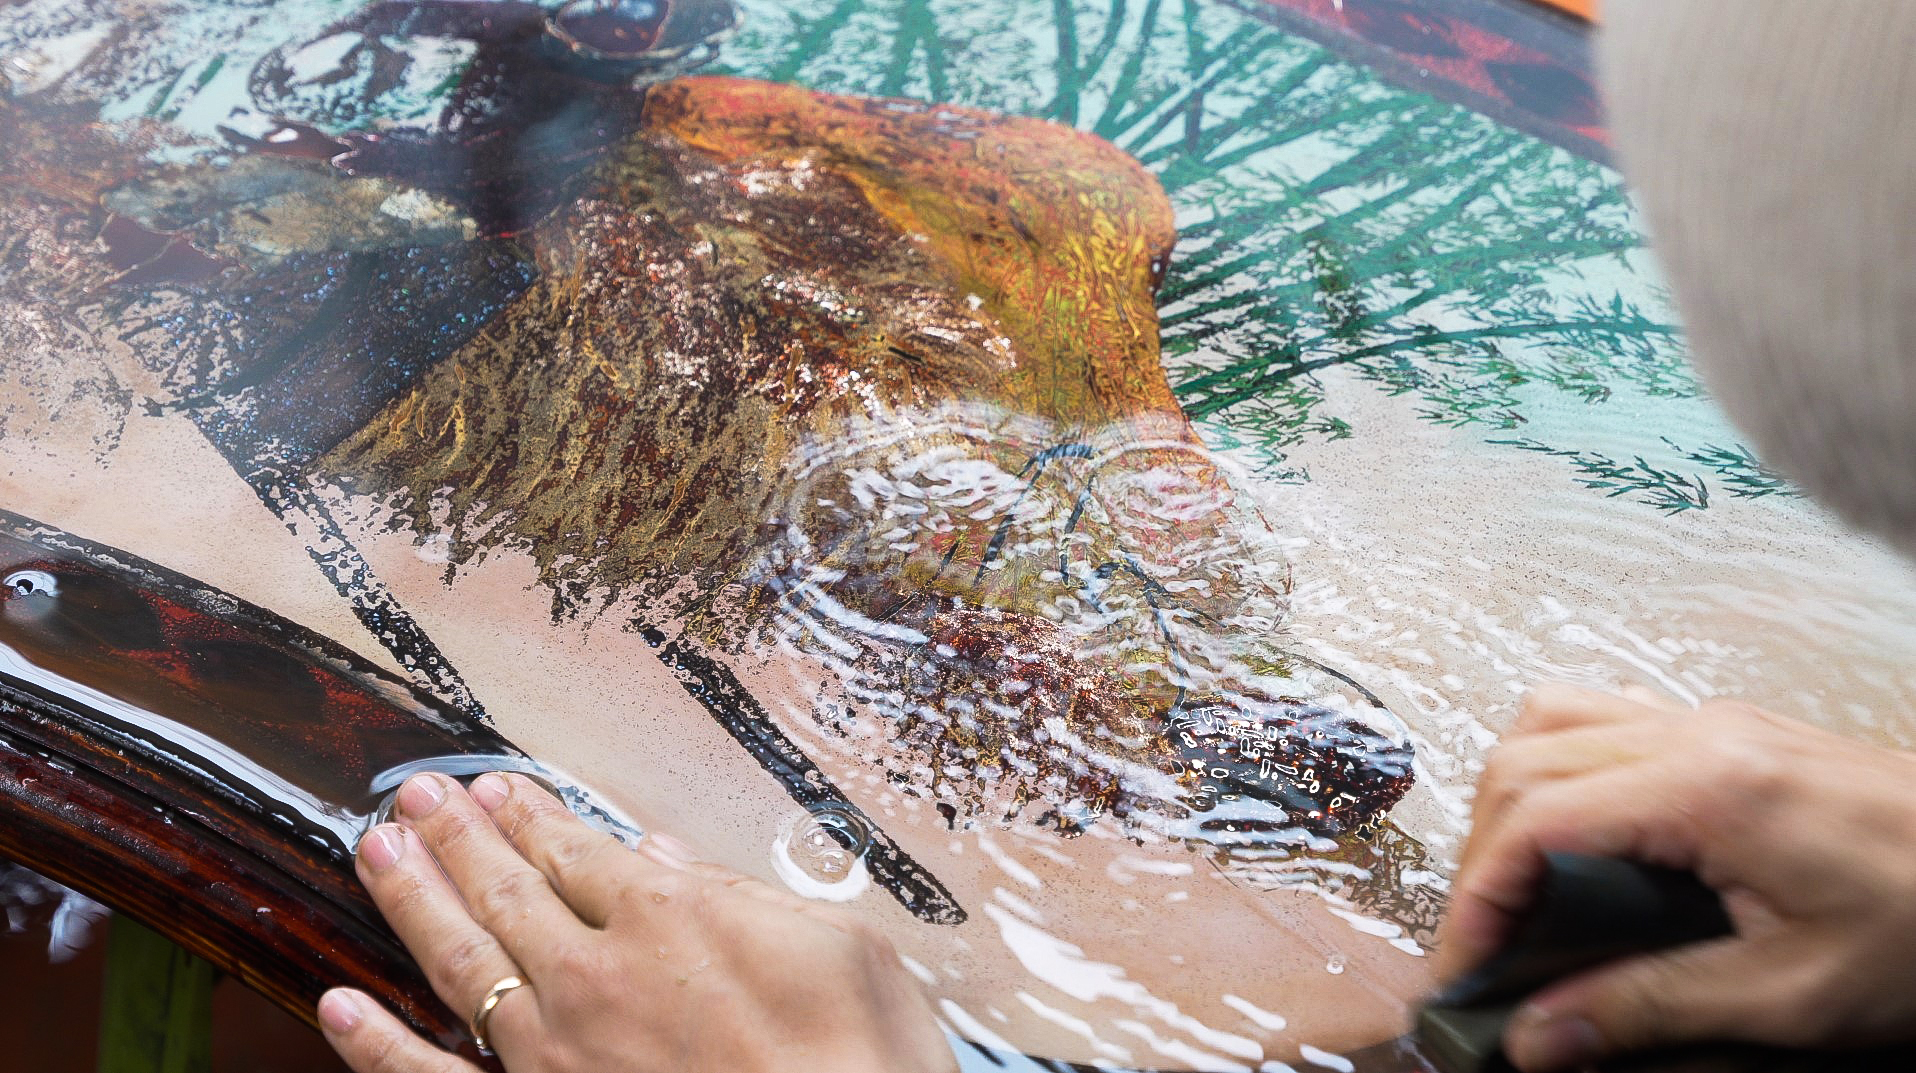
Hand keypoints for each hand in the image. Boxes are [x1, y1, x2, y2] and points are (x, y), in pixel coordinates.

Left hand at [314, 772, 957, 1072]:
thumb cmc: (866, 1063)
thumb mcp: (845, 948)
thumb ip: (743, 894)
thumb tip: (667, 854)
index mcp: (674, 917)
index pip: (576, 848)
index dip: (528, 814)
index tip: (495, 788)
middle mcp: (598, 975)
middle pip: (505, 889)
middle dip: (456, 836)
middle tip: (414, 795)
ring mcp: (557, 1053)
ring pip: (460, 961)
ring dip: (412, 899)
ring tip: (374, 848)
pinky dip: (378, 1047)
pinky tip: (338, 1006)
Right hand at [1434, 683, 1915, 1070]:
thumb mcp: (1792, 994)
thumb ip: (1651, 1007)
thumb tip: (1540, 1034)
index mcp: (1713, 788)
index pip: (1537, 819)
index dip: (1478, 898)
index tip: (1466, 965)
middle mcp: (1703, 733)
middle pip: (1526, 758)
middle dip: (1480, 854)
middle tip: (1482, 941)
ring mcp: (1718, 722)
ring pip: (1554, 717)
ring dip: (1511, 798)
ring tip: (1513, 883)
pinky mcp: (1735, 733)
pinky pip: (1607, 718)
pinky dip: (1561, 768)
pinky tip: (1581, 835)